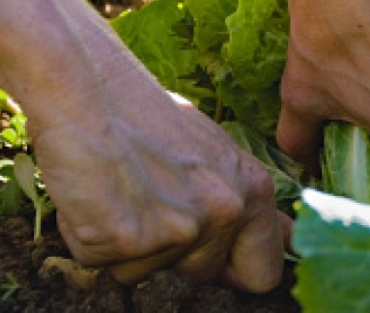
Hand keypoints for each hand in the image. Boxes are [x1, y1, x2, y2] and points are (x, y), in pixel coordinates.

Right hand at [28, 54, 289, 291]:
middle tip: (148, 202)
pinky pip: (103, 267)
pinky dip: (89, 241)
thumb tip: (285, 239)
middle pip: (200, 277)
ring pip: (147, 274)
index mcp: (253, 189)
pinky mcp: (131, 240)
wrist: (84, 92)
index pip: (264, 272)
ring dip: (127, 248)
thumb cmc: (142, 117)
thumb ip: (242, 200)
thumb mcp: (213, 155)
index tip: (213, 264)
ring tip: (119, 192)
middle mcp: (227, 211)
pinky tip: (93, 197)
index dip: (234, 273)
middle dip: (170, 255)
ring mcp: (181, 229)